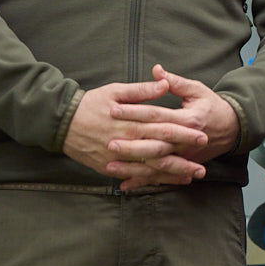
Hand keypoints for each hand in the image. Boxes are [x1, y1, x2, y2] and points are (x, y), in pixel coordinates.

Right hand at [64, 78, 207, 189]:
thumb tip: (164, 83)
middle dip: (183, 159)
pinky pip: (133, 176)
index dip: (184, 133)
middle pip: (160, 153)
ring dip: (171, 174)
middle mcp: (127, 142)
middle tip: (203, 166)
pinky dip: (150, 181)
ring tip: (191, 177)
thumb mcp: (115, 91)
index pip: (163, 127)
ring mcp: (118, 158)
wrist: (60, 122)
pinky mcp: (109, 167)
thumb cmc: (90, 104)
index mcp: (131, 122)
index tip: (202, 136)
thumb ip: (141, 90)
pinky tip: (166, 182)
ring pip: (149, 169)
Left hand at [100, 68, 241, 189]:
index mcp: (187, 119)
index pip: (156, 115)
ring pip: (155, 164)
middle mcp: (185, 140)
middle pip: (154, 143)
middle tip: (109, 142)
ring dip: (133, 167)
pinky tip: (125, 185)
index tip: (113, 109)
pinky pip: (160, 177)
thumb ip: (175, 82)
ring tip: (110, 166)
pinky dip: (142, 182)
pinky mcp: (182, 165)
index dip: (134, 111)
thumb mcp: (197, 90)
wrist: (232, 129)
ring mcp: (184, 156)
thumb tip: (156, 71)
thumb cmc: (212, 106)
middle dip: (131, 145)